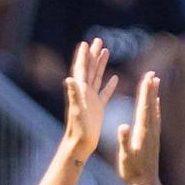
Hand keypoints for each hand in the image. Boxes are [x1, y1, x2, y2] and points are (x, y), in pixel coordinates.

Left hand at [63, 37, 119, 161]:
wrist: (80, 144)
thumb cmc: (78, 129)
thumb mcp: (77, 110)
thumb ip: (74, 94)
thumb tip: (69, 78)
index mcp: (80, 91)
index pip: (81, 69)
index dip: (83, 56)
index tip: (85, 43)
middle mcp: (85, 93)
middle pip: (89, 69)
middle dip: (93, 54)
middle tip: (97, 40)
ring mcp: (92, 100)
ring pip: (97, 77)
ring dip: (100, 64)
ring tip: (105, 51)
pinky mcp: (98, 108)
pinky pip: (105, 93)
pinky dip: (110, 85)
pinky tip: (115, 78)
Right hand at [117, 69, 163, 184]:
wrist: (145, 184)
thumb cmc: (131, 171)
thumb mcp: (124, 157)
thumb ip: (124, 141)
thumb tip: (122, 126)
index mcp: (142, 133)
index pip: (143, 108)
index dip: (144, 92)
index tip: (146, 78)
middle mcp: (150, 131)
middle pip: (151, 105)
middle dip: (150, 88)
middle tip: (152, 73)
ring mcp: (153, 134)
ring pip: (154, 109)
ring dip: (154, 94)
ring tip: (155, 81)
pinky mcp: (153, 138)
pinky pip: (155, 118)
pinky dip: (155, 107)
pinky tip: (156, 102)